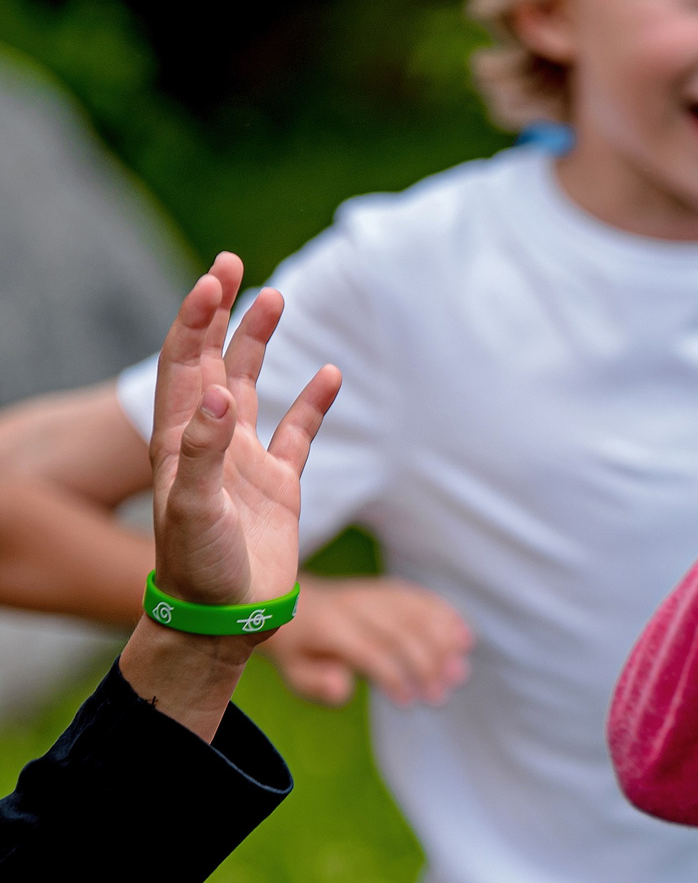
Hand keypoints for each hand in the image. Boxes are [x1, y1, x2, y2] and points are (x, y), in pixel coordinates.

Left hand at [148, 254, 336, 611]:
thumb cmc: (199, 567)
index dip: (194, 320)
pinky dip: (315, 401)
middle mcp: (209, 440)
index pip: (183, 364)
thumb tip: (221, 391)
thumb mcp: (194, 509)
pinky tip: (331, 373)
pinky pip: (300, 432)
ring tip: (275, 299)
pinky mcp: (281, 484)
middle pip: (210, 360)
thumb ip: (204, 450)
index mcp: (180, 440)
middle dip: (219, 313)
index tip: (213, 280)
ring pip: (252, 385)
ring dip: (260, 343)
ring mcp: (245, 460)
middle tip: (231, 264)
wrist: (226, 618)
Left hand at [261, 575, 473, 706]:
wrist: (289, 600)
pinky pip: (421, 598)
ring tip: (459, 673)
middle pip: (400, 631)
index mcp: (329, 627)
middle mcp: (354, 604)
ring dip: (444, 642)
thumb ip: (315, 685)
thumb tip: (344, 688)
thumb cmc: (296, 647)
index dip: (393, 676)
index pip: (370, 650)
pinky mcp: (388, 589)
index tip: (409, 702)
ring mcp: (374, 593)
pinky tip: (465, 639)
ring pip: (416, 612)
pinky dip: (447, 616)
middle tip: (441, 695)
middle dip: (426, 664)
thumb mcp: (293, 673)